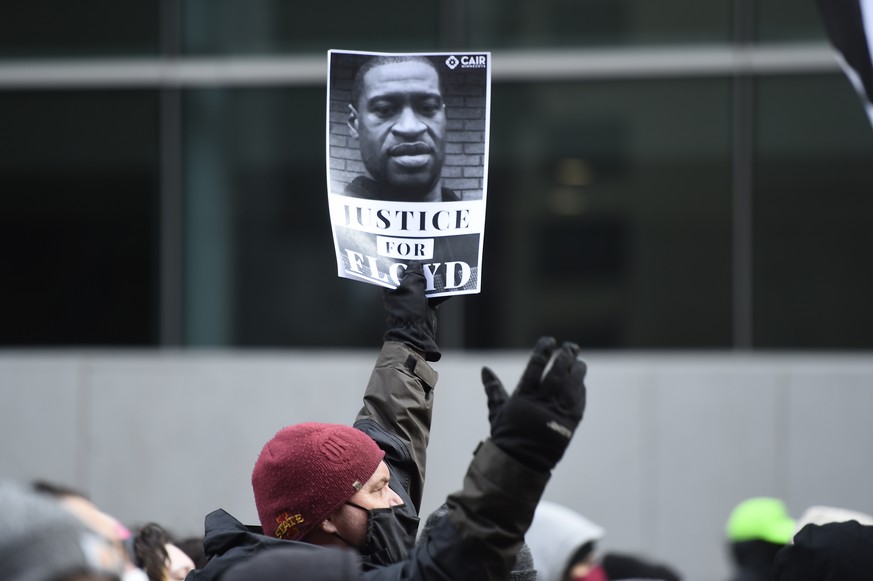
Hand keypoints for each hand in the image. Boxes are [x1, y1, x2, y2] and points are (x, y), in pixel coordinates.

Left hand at [383, 262, 443, 361]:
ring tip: (439, 266)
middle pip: (411, 274)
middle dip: (420, 267)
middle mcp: (400, 292)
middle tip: (428, 256)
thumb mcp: (411, 286)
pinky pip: (431, 293)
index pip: (394, 268)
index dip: (402, 259)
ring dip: (430, 277)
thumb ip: (414, 272)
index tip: (411, 250)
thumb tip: (416, 263)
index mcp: (391, 287)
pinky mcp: (423, 305)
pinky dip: (438, 289)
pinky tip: (446, 282)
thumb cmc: (408, 309)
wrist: (417, 332)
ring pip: (422, 283)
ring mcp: (412, 299)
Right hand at [485, 336, 586, 472]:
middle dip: (566, 356)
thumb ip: (493, 389)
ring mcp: (558, 413)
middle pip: (558, 371)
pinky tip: (580, 382)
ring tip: (579, 362)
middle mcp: (542, 402)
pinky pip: (579, 401)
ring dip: (577, 370)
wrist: (521, 463)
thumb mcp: (497, 411)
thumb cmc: (507, 435)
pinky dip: (580, 389)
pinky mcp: (570, 423)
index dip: (544, 350)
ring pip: (573, 384)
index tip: (550, 342)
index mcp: (523, 397)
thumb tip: (484, 369)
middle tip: (570, 347)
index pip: (536, 366)